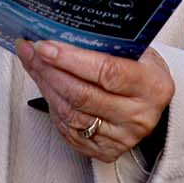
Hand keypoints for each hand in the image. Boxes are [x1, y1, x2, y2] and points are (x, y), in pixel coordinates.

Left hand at [17, 39, 172, 162]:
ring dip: (46, 87)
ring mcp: (123, 137)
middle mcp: (139, 116)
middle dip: (50, 71)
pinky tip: (46, 88)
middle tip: (31, 52)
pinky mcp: (106, 151)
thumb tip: (59, 31)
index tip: (45, 46)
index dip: (71, 59)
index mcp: (152, 86)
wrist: (153, 100)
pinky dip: (53, 107)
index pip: (106, 72)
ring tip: (33, 65)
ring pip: (71, 114)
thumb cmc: (142, 69)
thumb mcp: (136, 50)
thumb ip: (105, 44)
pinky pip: (69, 130)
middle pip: (83, 95)